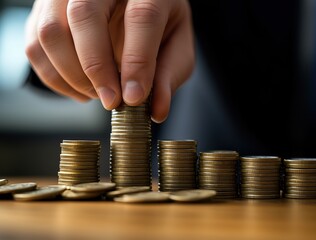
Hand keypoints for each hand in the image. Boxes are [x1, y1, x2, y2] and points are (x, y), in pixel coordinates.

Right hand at [25, 0, 194, 122]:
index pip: (141, 17)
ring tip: (97, 93)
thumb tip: (157, 110)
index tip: (134, 97)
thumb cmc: (157, 23)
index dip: (137, 61)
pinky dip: (54, 77)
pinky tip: (80, 88)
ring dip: (72, 75)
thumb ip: (168, 75)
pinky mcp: (45, 10)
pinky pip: (36, 45)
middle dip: (95, 68)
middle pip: (84, 15)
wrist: (134, 3)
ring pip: (52, 31)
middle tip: (111, 101)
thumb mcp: (176, 45)